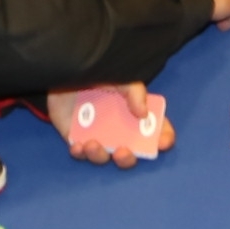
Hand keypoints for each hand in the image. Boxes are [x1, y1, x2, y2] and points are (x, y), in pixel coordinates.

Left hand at [49, 81, 175, 167]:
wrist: (66, 69)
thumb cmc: (98, 72)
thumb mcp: (120, 76)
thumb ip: (134, 91)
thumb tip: (143, 113)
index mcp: (134, 113)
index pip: (156, 130)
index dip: (163, 138)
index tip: (162, 142)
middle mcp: (118, 128)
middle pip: (131, 153)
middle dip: (128, 158)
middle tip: (123, 152)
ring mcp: (97, 134)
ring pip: (103, 156)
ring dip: (100, 156)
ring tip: (92, 144)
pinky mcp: (76, 136)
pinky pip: (80, 152)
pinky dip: (80, 153)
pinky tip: (78, 146)